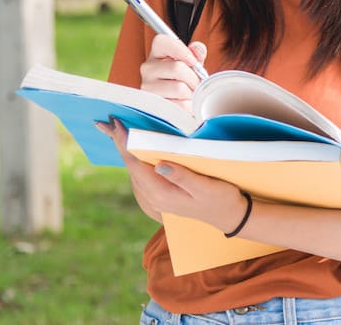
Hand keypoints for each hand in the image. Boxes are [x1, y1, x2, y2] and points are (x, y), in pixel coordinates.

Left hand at [95, 118, 248, 232]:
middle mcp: (155, 198)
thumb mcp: (205, 187)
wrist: (231, 217)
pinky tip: (136, 150)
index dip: (125, 144)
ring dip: (126, 151)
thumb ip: (182, 176)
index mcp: (162, 194)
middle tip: (109, 122)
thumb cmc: (222, 200)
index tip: (117, 124)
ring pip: (135, 170)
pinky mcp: (163, 194)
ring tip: (117, 132)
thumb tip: (159, 164)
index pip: (136, 165)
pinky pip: (143, 174)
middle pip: (131, 166)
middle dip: (119, 144)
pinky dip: (136, 159)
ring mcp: (158, 198)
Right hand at [139, 35, 207, 111]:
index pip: (161, 41)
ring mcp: (148, 88)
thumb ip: (196, 52)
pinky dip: (188, 106)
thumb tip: (197, 50)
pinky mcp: (154, 106)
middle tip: (195, 83)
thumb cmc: (186, 79)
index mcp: (157, 53)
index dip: (180, 50)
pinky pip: (179, 105)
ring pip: (179, 88)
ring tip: (189, 93)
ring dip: (191, 93)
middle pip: (177, 68)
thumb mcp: (193, 63)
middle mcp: (148, 68)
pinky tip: (185, 103)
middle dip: (194, 78)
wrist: (179, 103)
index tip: (192, 61)